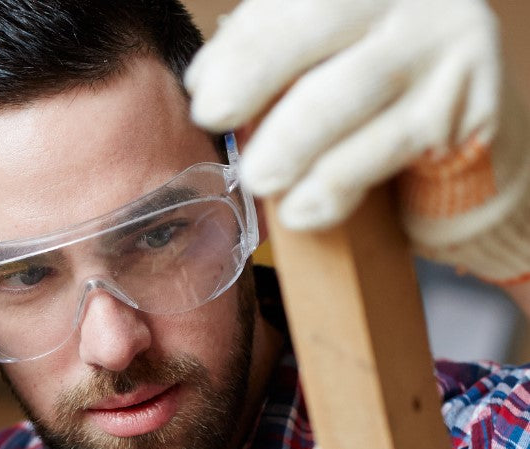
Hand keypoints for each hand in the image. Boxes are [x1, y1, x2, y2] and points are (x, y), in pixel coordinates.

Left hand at [185, 0, 529, 285]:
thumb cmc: (361, 73)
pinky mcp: (467, 104)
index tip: (200, 88)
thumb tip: (205, 81)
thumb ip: (265, 51)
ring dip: (294, 141)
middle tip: (211, 115)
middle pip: (321, 20)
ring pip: (355, 90)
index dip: (242, 41)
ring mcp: (444, 44)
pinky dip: (337, 184)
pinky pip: (390, 147)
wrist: (460, 107)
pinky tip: (303, 208)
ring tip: (258, 177)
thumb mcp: (317, 50)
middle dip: (257, 71)